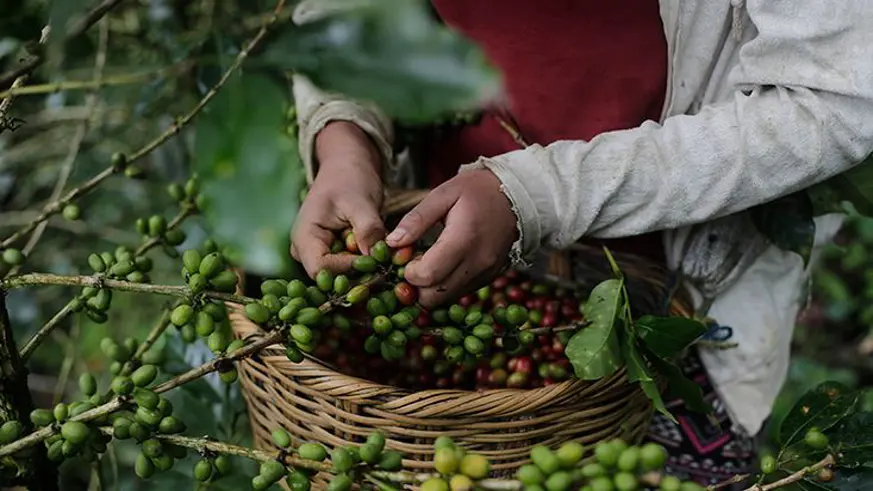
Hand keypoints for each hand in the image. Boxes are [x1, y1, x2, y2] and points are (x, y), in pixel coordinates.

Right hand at [291, 122, 385, 277]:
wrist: (348, 166)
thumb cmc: (350, 177)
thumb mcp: (361, 201)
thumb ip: (368, 229)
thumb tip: (376, 258)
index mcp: (304, 237)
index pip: (322, 269)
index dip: (348, 271)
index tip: (377, 263)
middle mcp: (307, 252)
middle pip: (332, 279)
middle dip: (361, 276)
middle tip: (389, 268)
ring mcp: (321, 255)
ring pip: (344, 277)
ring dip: (368, 273)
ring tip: (390, 261)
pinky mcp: (336, 256)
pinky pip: (352, 270)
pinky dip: (369, 267)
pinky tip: (386, 259)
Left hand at [386, 169, 517, 306]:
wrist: (519, 196)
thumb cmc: (477, 191)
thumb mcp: (443, 194)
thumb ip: (416, 220)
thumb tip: (391, 243)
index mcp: (463, 239)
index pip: (427, 276)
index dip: (407, 272)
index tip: (404, 257)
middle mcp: (477, 263)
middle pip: (435, 296)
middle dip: (415, 286)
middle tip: (411, 264)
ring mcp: (485, 273)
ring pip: (447, 299)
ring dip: (430, 288)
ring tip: (426, 263)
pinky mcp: (489, 278)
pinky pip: (460, 292)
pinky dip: (445, 286)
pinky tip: (442, 266)